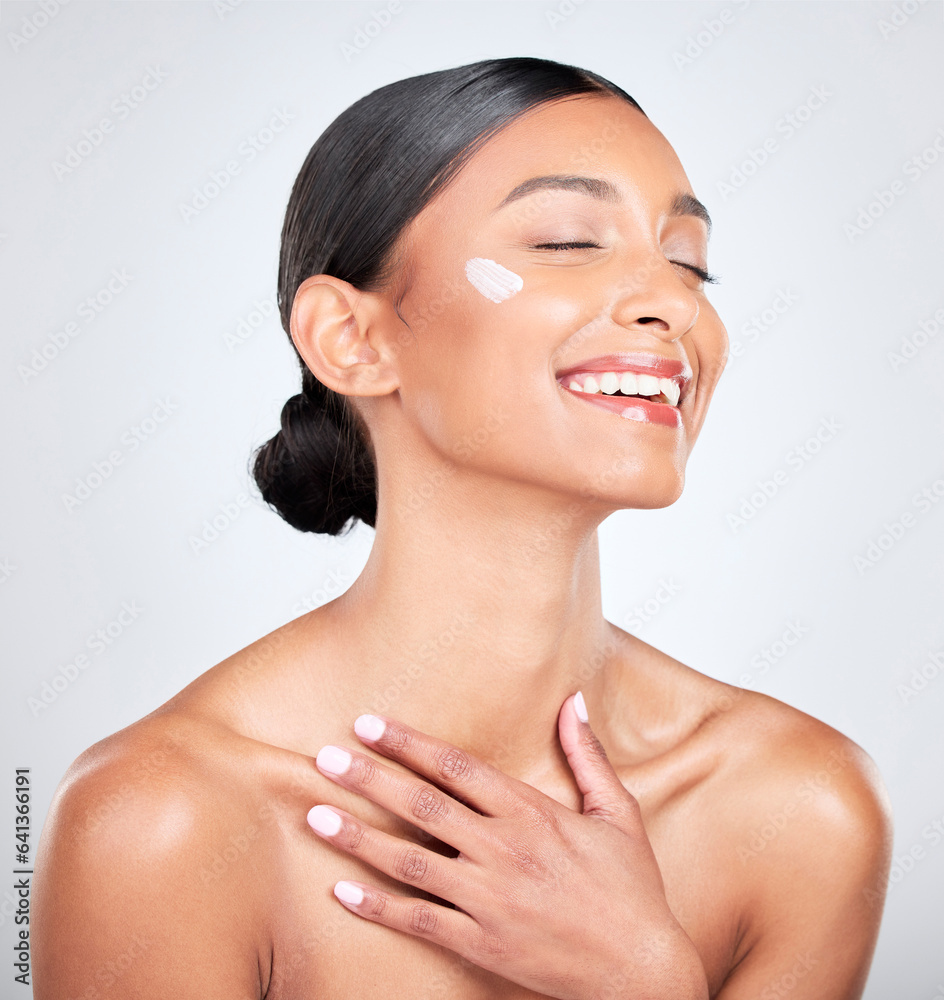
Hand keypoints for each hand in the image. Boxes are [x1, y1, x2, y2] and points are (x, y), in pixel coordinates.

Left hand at [306, 692, 707, 999]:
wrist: (643, 971)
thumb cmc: (632, 889)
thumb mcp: (618, 813)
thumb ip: (587, 755)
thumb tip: (573, 701)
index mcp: (532, 812)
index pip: (456, 766)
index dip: (408, 743)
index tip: (369, 724)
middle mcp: (503, 849)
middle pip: (422, 805)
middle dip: (368, 779)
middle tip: (323, 759)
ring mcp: (489, 899)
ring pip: (409, 861)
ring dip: (357, 837)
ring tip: (315, 815)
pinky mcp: (482, 943)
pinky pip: (419, 921)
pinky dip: (377, 907)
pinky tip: (342, 890)